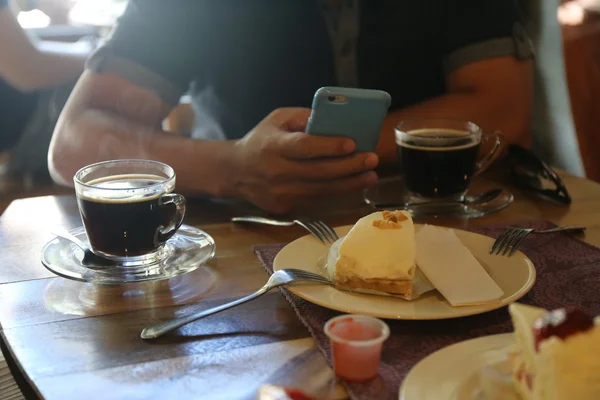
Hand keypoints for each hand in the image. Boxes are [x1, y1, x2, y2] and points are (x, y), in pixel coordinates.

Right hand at [225, 107, 378, 212]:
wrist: (235, 172)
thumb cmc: (262, 140)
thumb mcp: (277, 119)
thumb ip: (304, 118)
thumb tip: (336, 121)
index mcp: (272, 146)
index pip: (304, 147)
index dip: (328, 146)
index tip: (352, 143)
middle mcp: (275, 172)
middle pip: (318, 171)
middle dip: (349, 166)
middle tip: (371, 159)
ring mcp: (280, 193)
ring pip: (322, 190)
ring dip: (350, 183)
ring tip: (370, 175)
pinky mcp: (285, 208)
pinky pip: (316, 200)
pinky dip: (337, 192)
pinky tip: (354, 185)